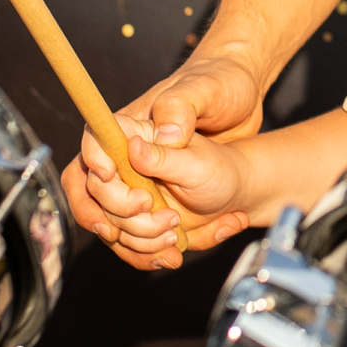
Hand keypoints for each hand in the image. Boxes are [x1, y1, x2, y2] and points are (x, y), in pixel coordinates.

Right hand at [63, 50, 267, 242]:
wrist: (253, 148)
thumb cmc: (224, 92)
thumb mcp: (206, 95)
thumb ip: (178, 113)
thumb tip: (150, 140)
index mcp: (133, 126)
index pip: (93, 146)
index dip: (93, 164)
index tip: (112, 178)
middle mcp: (129, 160)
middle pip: (94, 192)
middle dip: (121, 213)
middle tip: (162, 216)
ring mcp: (139, 189)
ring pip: (112, 223)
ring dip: (137, 240)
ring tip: (176, 238)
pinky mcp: (152, 214)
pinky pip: (135, 240)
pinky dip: (150, 252)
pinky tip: (175, 254)